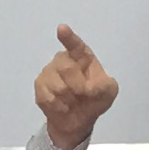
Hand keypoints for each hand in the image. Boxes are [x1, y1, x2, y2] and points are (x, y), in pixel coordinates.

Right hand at [35, 25, 117, 148]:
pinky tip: (63, 106)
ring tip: (73, 100)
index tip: (62, 29)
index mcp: (82, 56)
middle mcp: (63, 59)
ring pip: (58, 86)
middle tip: (83, 94)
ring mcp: (49, 72)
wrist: (78, 120)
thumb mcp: (108, 92)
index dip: (69, 37)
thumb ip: (103, 85)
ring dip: (69, 99)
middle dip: (78, 86)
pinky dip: (59, 106)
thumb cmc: (94, 99)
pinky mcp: (39, 86)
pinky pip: (48, 97)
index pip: (75, 45)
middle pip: (67, 68)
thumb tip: (89, 87)